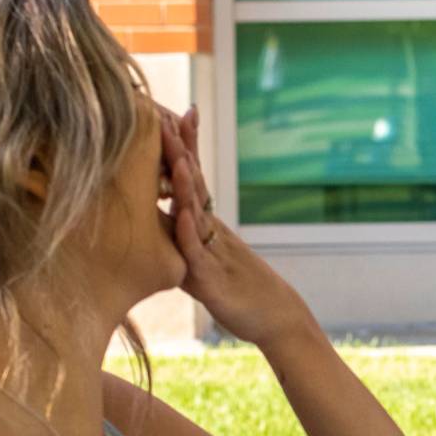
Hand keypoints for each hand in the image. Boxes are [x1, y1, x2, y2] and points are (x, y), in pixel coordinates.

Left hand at [161, 106, 315, 347]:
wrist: (277, 320)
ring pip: (197, 213)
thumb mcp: (203, 263)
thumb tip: (159, 226)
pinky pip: (198, 252)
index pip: (192, 180)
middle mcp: (211, 232)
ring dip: (186, 183)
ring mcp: (212, 253)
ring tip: (177, 153)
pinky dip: (191, 231)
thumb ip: (183, 243)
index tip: (173, 114)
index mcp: (207, 226)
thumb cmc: (239, 294)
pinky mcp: (211, 281)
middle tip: (171, 116)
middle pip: (194, 185)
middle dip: (182, 151)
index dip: (183, 149)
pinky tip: (184, 211)